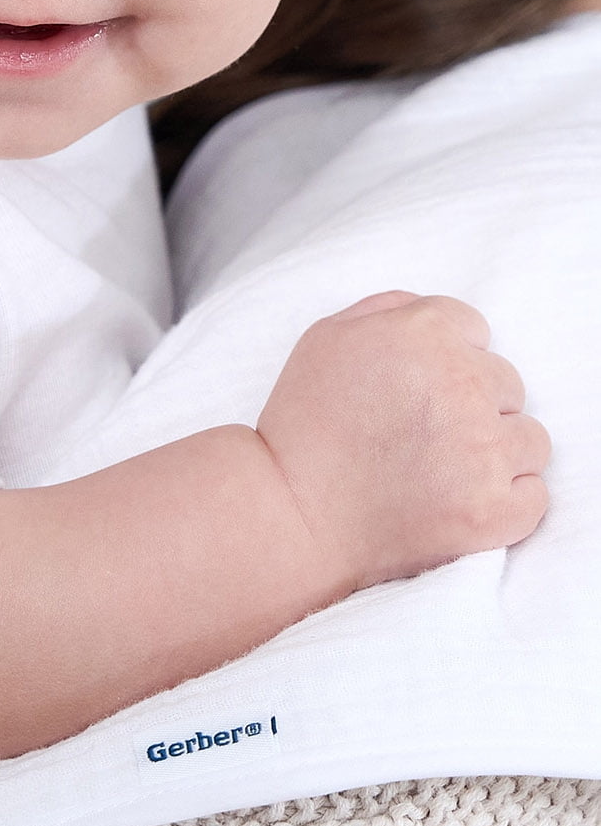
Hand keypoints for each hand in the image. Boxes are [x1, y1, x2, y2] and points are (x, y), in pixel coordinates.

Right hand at [256, 293, 548, 597]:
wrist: (291, 515)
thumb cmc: (302, 426)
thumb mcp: (325, 338)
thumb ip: (389, 310)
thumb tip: (438, 318)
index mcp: (422, 333)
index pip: (474, 332)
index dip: (446, 361)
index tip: (419, 390)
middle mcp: (461, 384)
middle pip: (507, 384)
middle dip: (473, 404)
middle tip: (424, 433)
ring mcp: (483, 451)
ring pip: (530, 439)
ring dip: (497, 452)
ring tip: (444, 471)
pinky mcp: (493, 510)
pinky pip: (535, 495)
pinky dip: (507, 502)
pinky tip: (462, 501)